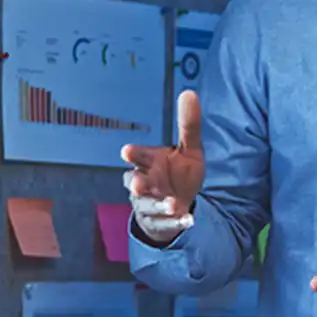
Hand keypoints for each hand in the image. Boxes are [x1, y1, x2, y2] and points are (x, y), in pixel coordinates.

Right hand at [121, 90, 204, 244]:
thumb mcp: (189, 148)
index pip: (138, 156)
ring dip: (159, 204)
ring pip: (148, 204)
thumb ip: (189, 125)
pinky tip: (188, 220)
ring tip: (172, 204)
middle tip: (140, 184)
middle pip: (135, 182)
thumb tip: (189, 92)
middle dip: (138, 183)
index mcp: (150, 162)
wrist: (178, 204)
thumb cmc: (178, 172)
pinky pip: (164, 223)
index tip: (127, 151)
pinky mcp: (158, 221)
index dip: (134, 154)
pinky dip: (174, 222)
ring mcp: (149, 203)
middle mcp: (145, 182)